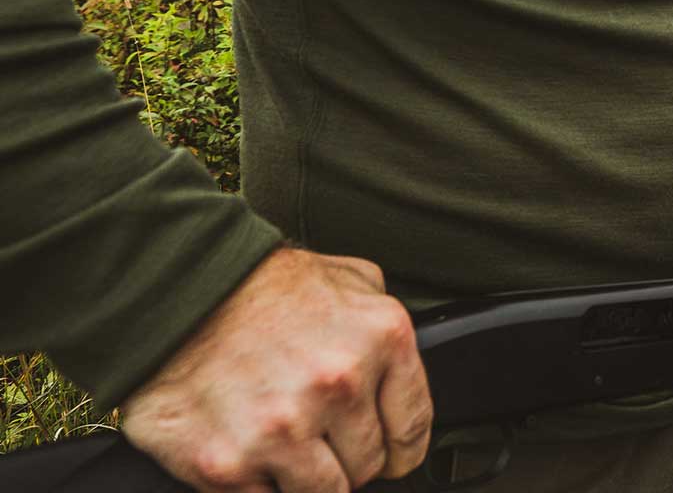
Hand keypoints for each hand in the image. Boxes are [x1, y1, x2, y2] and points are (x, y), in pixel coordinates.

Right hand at [121, 247, 431, 492]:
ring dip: (308, 477)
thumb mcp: (348, 278)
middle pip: (368, 467)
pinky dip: (262, 485)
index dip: (400, 446)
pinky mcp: (230, 466)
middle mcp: (338, 384)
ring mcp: (284, 429)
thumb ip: (383, 321)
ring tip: (286, 440)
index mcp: (379, 338)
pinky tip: (252, 448)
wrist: (180, 290)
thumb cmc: (264, 285)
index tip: (388, 450)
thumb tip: (401, 366)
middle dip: (348, 455)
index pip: (413, 429)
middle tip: (320, 430)